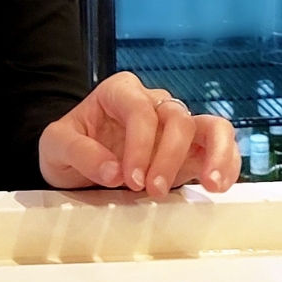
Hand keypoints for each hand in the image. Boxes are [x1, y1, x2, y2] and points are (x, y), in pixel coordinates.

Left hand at [38, 71, 240, 197]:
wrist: (74, 164)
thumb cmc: (67, 147)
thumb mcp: (54, 146)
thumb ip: (78, 151)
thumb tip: (113, 170)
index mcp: (119, 91)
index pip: (139, 109)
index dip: (140, 144)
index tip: (130, 178)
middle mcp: (151, 102)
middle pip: (176, 118)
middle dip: (167, 156)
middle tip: (151, 190)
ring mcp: (174, 125)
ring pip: (209, 126)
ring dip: (214, 154)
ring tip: (211, 184)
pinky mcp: (190, 150)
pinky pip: (220, 146)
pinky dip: (226, 163)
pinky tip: (217, 186)